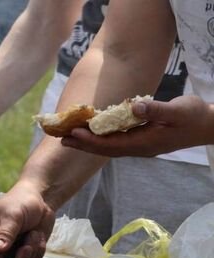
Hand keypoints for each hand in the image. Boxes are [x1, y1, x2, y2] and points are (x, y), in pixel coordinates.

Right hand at [0, 181, 54, 257]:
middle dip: (20, 257)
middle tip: (28, 247)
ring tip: (34, 234)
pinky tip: (38, 236)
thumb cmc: (21, 201)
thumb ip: (5, 234)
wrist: (42, 197)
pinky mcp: (26, 250)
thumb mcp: (13, 216)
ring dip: (32, 250)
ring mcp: (13, 248)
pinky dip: (39, 249)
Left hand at [60, 96, 213, 156]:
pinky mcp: (141, 140)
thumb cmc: (194, 117)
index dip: (90, 140)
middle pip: (104, 149)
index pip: (111, 145)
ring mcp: (140, 146)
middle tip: (60, 139)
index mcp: (144, 144)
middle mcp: (138, 148)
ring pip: (108, 146)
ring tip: (68, 137)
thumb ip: (156, 110)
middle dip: (82, 144)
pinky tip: (91, 132)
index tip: (73, 134)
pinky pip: (115, 141)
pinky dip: (100, 138)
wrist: (208, 126)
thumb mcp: (178, 110)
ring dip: (88, 142)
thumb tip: (134, 107)